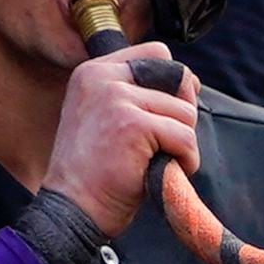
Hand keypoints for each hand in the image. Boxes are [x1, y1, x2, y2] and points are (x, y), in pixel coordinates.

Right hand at [46, 36, 202, 235]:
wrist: (71, 210)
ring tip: (157, 161)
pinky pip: (184, 137)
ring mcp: (116, 99)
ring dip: (182, 142)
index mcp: (93, 73)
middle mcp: (102, 78)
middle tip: (164, 142)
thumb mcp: (104, 117)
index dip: (175, 81)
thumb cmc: (93, 173)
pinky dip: (185, 160)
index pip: (155, 54)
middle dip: (182, 111)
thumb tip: (191, 81)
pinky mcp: (133, 125)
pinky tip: (162, 172)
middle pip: (176, 75)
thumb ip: (136, 94)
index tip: (173, 109)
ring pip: (184, 111)